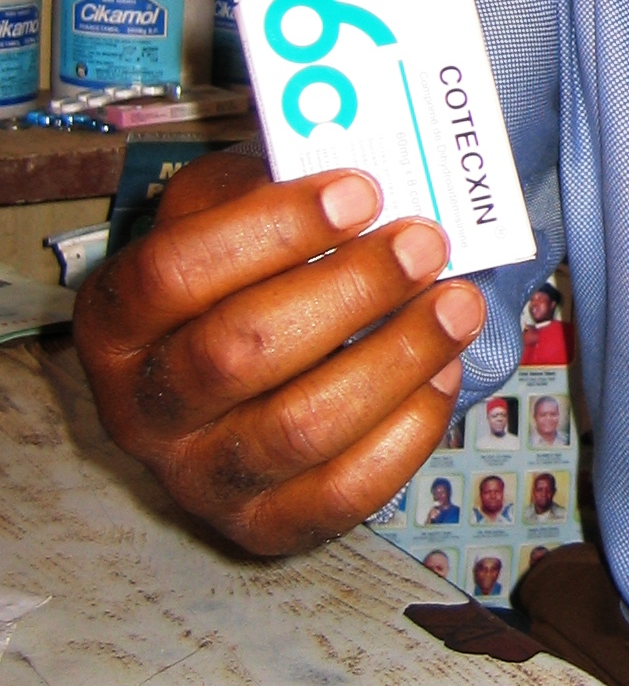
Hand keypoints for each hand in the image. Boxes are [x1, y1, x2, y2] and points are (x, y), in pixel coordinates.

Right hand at [73, 152, 485, 557]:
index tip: (360, 191)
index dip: (271, 229)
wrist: (242, 371)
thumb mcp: (225, 214)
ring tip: (457, 302)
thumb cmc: (240, 277)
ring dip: (395, 357)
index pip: (173, 272)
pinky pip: (343, 492)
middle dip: (349, 290)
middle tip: (425, 241)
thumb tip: (346, 158)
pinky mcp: (265, 527)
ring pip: (300, 427)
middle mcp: (142, 409)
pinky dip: (406, 428)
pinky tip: (443, 370)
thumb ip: (264, 182)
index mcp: (115, 321)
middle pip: (240, 351)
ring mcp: (200, 479)